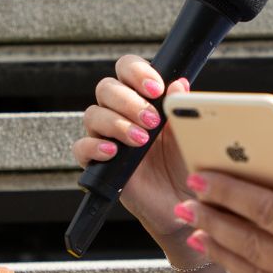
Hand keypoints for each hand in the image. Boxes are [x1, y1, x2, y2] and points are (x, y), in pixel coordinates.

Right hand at [71, 54, 193, 239]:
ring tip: (141, 140)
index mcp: (144, 98)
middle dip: (128, 101)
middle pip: (106, 88)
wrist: (185, 202)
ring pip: (93, 114)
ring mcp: (107, 137)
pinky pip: (81, 148)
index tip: (156, 88)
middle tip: (152, 120)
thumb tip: (178, 83)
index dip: (137, 72)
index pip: (128, 69)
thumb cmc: (189, 164)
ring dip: (116, 123)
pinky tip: (114, 152)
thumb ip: (182, 108)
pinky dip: (94, 147)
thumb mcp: (191, 134)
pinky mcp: (98, 164)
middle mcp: (122, 113)